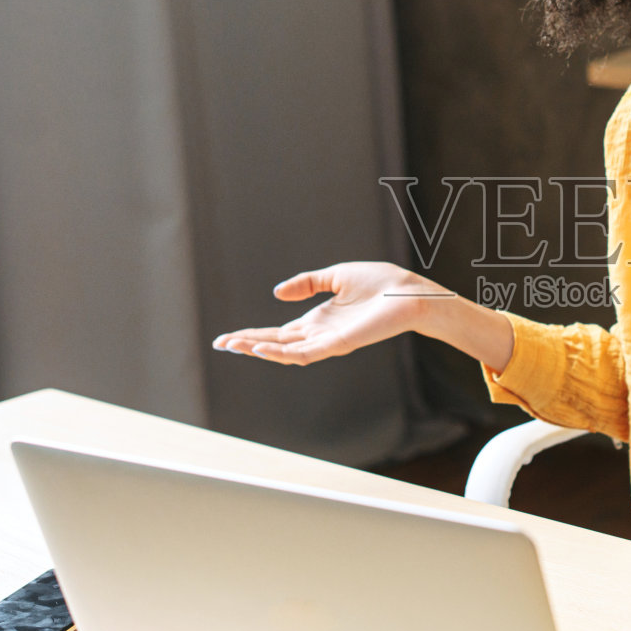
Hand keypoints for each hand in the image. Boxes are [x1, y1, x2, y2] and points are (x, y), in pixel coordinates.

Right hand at [212, 262, 439, 365]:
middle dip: (248, 344)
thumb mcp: (335, 276)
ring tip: (234, 345)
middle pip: (276, 343)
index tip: (227, 336)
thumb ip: (307, 283)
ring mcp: (329, 341)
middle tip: (220, 344)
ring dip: (259, 349)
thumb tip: (276, 293)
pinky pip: (306, 354)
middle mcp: (320, 334)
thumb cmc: (380, 283)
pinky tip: (262, 348)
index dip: (252, 333)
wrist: (409, 292)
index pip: (279, 331)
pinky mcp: (339, 344)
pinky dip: (282, 353)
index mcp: (318, 320)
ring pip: (286, 352)